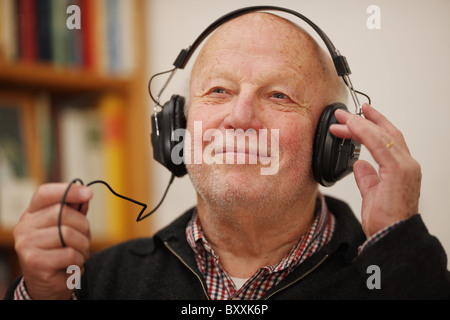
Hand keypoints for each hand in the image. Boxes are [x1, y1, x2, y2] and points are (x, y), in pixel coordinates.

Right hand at [13, 183, 92, 298]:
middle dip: (83, 226)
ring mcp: (26, 245)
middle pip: (62, 213)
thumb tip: (85, 195)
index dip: (68, 190)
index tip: (88, 194)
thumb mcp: (67, 228)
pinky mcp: (35, 262)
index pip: (45, 193)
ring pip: (68, 234)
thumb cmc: (59, 252)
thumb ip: (75, 211)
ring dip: (83, 245)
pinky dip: (79, 260)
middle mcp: (24, 227)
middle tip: (84, 238)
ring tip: (78, 253)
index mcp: (31, 214)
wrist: (47, 285)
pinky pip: (70, 254)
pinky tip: (73, 264)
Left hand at [330, 104, 420, 237]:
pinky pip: (379, 144)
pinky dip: (364, 133)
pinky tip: (351, 127)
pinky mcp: (398, 170)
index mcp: (401, 169)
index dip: (373, 125)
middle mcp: (407, 164)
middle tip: (343, 114)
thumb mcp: (371, 194)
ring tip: (341, 119)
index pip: (387, 140)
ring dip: (360, 124)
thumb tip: (359, 165)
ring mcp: (405, 166)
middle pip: (385, 133)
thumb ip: (366, 178)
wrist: (391, 236)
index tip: (357, 116)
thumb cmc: (385, 221)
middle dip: (363, 120)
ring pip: (381, 135)